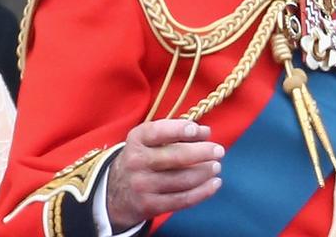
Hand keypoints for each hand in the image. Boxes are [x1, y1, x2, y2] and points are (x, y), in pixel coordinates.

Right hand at [106, 119, 223, 230]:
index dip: (180, 130)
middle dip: (203, 153)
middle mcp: (136, 162)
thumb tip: (205, 132)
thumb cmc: (144, 157)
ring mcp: (141, 185)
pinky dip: (203, 192)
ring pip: (182, 179)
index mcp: (137, 139)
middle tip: (219, 151)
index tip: (200, 130)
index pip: (158, 132)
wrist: (116, 191)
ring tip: (216, 167)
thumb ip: (176, 132)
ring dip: (205, 172)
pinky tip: (215, 184)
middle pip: (176, 157)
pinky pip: (182, 199)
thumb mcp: (150, 140)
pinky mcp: (149, 205)